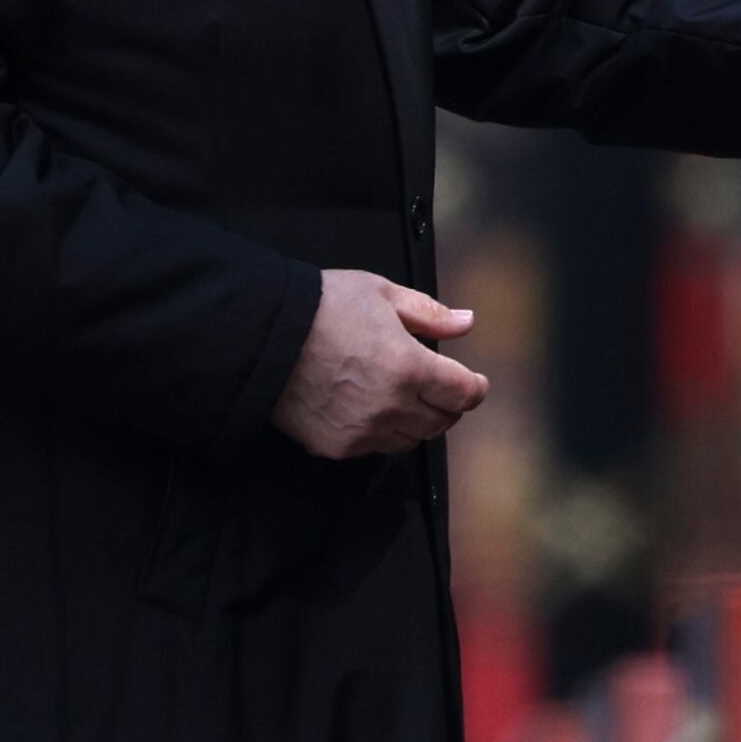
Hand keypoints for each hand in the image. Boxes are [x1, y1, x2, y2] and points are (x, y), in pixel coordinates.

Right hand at [270, 270, 489, 459]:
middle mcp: (390, 405)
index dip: (476, 388)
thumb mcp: (381, 294)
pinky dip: (384, 433)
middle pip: (442, 422)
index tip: (476, 383)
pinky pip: (375, 448)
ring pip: (411, 440)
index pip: (463, 393)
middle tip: (443, 390)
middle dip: (449, 405)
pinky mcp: (336, 445)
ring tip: (408, 399)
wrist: (264, 336)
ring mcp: (362, 430)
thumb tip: (466, 322)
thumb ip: (429, 314)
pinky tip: (374, 410)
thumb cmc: (322, 307)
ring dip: (418, 422)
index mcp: (408, 366)